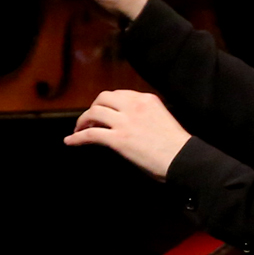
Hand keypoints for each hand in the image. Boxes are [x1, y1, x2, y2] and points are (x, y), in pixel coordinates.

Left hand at [64, 90, 189, 178]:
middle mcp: (134, 105)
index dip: (107, 103)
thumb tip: (128, 124)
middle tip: (89, 120)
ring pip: (94, 113)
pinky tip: (70, 141)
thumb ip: (145, 115)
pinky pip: (91, 134)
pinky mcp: (118, 139)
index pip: (119, 94)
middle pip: (103, 98)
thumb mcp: (162, 119)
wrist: (183, 159)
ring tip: (79, 130)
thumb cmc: (176, 146)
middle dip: (93, 108)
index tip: (102, 113)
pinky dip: (77, 138)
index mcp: (146, 99)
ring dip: (83, 121)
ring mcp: (125, 121)